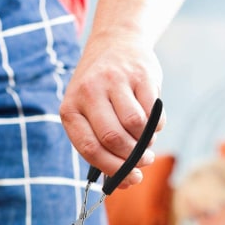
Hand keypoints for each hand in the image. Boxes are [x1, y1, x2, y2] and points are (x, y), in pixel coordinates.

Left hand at [60, 33, 165, 186]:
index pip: (89, 148)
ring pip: (134, 126)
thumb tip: (123, 181)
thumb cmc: (99, 91)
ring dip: (145, 144)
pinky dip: (156, 126)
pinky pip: (153, 111)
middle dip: (131, 159)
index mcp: (69, 109)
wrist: (115, 43)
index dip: (111, 168)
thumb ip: (100, 145)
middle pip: (113, 138)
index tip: (129, 179)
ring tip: (146, 145)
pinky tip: (151, 125)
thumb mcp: (88, 114)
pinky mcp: (140, 74)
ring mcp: (114, 80)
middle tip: (142, 163)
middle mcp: (89, 92)